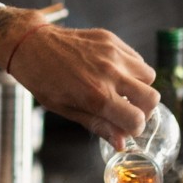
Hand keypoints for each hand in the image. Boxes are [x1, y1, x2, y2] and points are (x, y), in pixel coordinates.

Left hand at [0, 7, 159, 149]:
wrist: (31, 44)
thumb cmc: (43, 80)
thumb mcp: (66, 109)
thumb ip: (98, 125)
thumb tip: (121, 143)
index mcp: (96, 95)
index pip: (137, 119)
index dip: (134, 128)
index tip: (125, 127)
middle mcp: (109, 73)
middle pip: (152, 98)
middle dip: (144, 109)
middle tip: (128, 110)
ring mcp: (112, 53)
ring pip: (148, 76)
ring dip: (140, 87)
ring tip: (122, 89)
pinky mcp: (111, 39)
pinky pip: (136, 57)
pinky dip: (132, 68)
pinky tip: (114, 72)